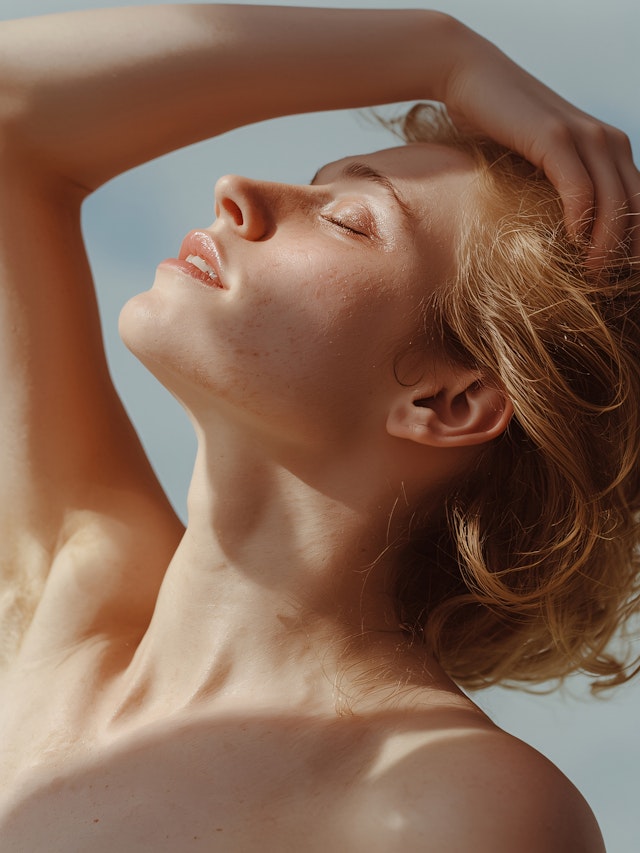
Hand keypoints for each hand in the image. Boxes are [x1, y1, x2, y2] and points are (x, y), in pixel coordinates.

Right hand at [440, 23, 639, 265]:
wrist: (470, 77)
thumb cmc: (497, 125)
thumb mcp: (537, 159)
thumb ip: (556, 184)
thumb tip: (557, 233)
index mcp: (608, 147)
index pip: (638, 202)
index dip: (633, 242)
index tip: (613, 275)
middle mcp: (606, 140)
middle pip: (635, 207)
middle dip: (626, 251)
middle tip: (603, 284)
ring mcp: (583, 136)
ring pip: (614, 201)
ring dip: (607, 244)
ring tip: (589, 273)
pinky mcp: (555, 138)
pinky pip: (580, 188)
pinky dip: (581, 219)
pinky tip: (570, 241)